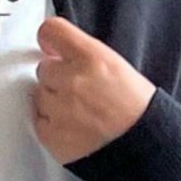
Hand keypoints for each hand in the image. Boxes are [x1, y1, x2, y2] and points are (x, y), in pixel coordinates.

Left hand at [29, 15, 156, 167]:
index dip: (49, 39)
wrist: (142, 149)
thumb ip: (84, 56)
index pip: (52, 31)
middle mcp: (72, 80)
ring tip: (81, 112)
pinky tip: (75, 127)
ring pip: (40, 95)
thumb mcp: (118, 67)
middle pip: (44, 68)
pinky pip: (39, 120)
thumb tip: (55, 51)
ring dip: (53, 101)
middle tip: (81, 92)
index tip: (50, 46)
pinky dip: (52, 124)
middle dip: (57, 77)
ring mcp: (58, 109)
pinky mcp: (50, 134)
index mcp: (92, 58)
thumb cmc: (136, 110)